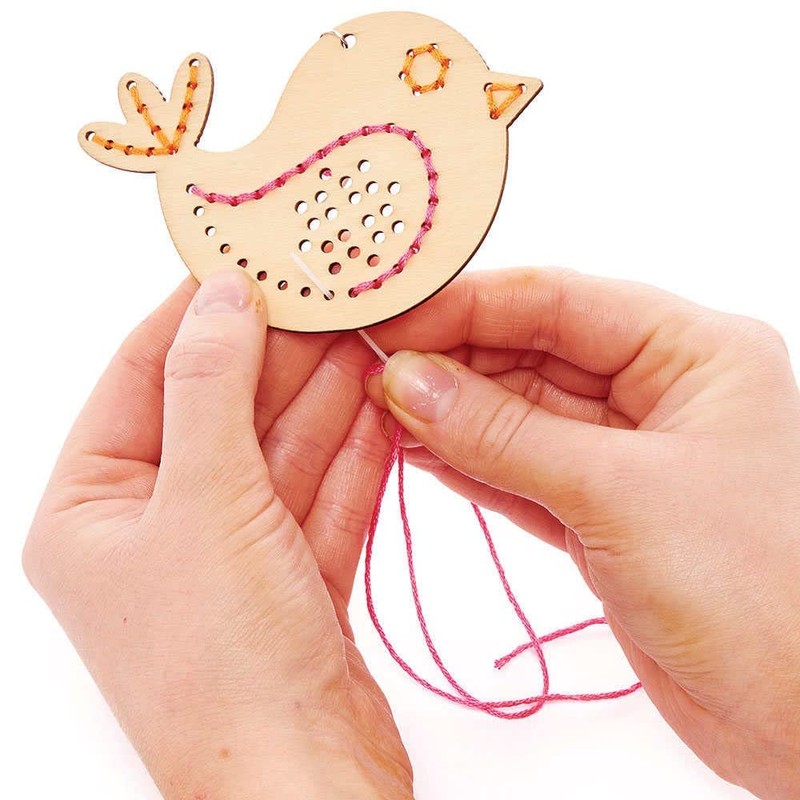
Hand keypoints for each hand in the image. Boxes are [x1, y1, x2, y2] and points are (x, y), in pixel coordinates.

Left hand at [23, 271, 410, 799]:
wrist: (306, 788)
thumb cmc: (221, 667)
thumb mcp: (205, 500)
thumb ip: (212, 387)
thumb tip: (223, 296)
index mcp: (92, 512)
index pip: (141, 378)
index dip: (195, 314)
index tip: (247, 261)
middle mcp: (155, 532)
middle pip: (222, 413)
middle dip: (280, 356)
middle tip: (331, 296)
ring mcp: (228, 558)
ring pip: (281, 455)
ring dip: (325, 401)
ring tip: (369, 337)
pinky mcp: (292, 584)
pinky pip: (322, 499)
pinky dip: (353, 457)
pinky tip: (382, 408)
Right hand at [368, 268, 799, 798]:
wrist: (799, 717)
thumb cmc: (759, 593)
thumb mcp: (618, 494)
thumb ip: (504, 435)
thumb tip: (408, 382)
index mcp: (693, 352)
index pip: (559, 302)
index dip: (468, 306)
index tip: (395, 318)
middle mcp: (659, 392)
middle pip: (532, 353)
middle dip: (452, 360)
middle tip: (373, 368)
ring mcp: (624, 454)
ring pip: (519, 415)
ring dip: (450, 413)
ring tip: (378, 406)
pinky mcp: (598, 511)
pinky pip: (520, 468)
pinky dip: (469, 462)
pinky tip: (417, 450)